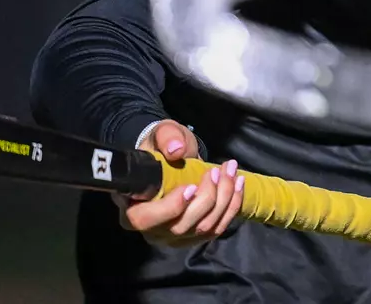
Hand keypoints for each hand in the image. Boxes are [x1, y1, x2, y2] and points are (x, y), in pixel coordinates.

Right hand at [117, 119, 243, 246]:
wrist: (174, 157)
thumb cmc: (162, 147)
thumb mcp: (162, 134)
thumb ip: (166, 137)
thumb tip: (176, 149)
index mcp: (132, 207)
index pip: (144, 219)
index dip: (170, 208)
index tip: (191, 187)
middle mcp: (151, 229)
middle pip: (181, 226)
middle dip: (207, 198)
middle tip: (217, 171)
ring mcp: (174, 236)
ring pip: (203, 228)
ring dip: (224, 200)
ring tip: (231, 171)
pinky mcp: (194, 235)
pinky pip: (217, 228)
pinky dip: (232, 207)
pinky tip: (238, 184)